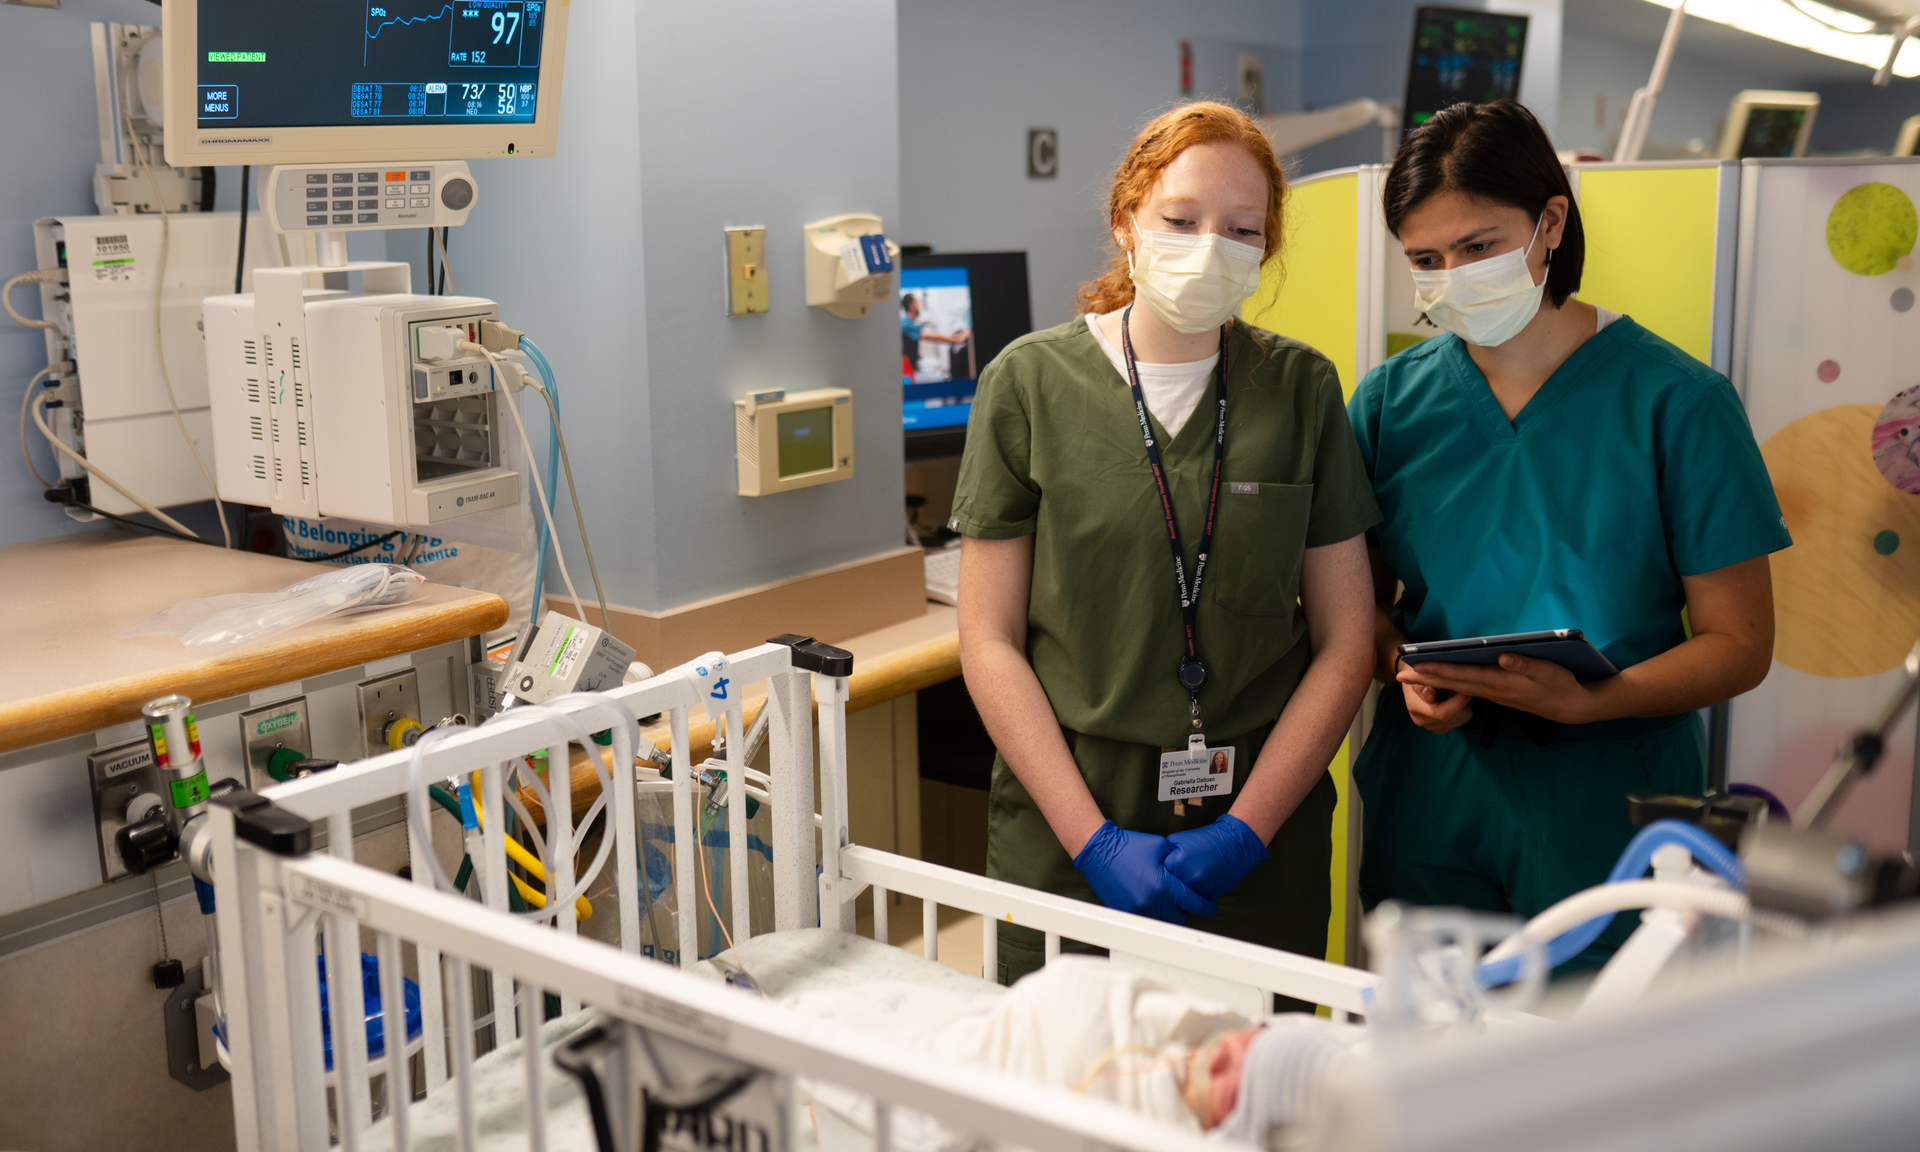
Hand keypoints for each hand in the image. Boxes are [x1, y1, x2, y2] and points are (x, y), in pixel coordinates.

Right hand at [1073, 821, 1218, 921]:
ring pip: (1163, 922)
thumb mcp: (1161, 846)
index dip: (1206, 906)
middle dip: (1186, 909)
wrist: (1099, 852)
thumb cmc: (1129, 846)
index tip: (1212, 908)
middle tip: (1186, 901)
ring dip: (1169, 914)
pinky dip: (1152, 915)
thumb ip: (1178, 860)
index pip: (1193, 903)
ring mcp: (1136, 910)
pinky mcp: (1125, 913)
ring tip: (1169, 903)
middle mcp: (1151, 902)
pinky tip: (1153, 904)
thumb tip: (1190, 870)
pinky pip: (1146, 920)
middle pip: (1180, 917)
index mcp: (1163, 886)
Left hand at [1165, 814, 1269, 900]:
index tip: (1159, 873)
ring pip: (1181, 898)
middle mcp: (1187, 877)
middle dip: (1168, 886)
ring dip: (1180, 894)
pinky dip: (1194, 897)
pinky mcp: (1210, 895)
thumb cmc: (1208, 840)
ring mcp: (1200, 888)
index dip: (1159, 873)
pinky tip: (1197, 886)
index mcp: (1177, 861)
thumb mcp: (1180, 840)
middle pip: (1169, 889)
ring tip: (1185, 882)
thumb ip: (1166, 854)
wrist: (1235, 844)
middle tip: (1170, 881)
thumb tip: (1153, 866)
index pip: (1158, 874)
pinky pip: (1195, 902)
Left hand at [1397, 652, 1595, 725]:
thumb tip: (1502, 657)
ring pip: (1459, 687)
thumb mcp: (1547, 671)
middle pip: (1453, 683)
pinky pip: (1469, 689)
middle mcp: (1493, 691)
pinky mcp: (1499, 694)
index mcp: (1500, 683)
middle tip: (1399, 675)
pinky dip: (1453, 684)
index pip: (1462, 675)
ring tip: (1414, 676)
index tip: (1415, 666)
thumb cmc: (1561, 685)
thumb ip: (1524, 663)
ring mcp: (1495, 694)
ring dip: (1436, 682)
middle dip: (1426, 679)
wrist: (1572, 707)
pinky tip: (1444, 680)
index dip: (1438, 670)